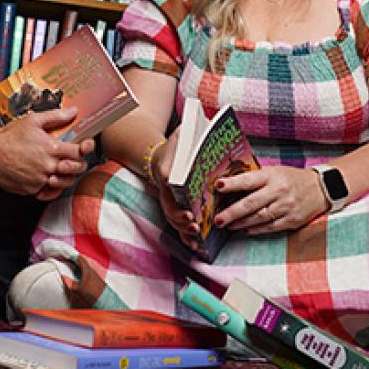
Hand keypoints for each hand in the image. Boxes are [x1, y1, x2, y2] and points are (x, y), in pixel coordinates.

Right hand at [0, 107, 93, 200]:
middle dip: (79, 164)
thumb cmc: (9, 137)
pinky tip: (51, 181)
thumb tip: (73, 111)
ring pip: (65, 183)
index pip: (78, 152)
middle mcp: (47, 165)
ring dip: (67, 177)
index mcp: (51, 148)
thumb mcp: (33, 121)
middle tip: (76, 160)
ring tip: (63, 170)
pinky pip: (49, 192)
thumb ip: (56, 116)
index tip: (83, 147)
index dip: (84, 149)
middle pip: (75, 169)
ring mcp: (40, 179)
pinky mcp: (32, 189)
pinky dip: (52, 188)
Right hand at [145, 132, 200, 251]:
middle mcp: (164, 187)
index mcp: (166, 168)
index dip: (174, 188)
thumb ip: (190, 130)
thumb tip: (207, 123)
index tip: (183, 195)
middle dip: (180, 215)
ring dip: (183, 228)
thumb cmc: (177, 144)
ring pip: (172, 218)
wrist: (161, 156)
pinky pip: (178, 225)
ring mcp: (167, 200)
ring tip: (196, 233)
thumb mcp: (182, 133)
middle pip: (168, 205)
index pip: (167, 179)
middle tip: (193, 221)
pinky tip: (196, 245)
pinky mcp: (173, 208)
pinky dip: (185, 236)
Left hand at [213, 166, 328, 234]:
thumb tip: (229, 187)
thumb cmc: (292, 179)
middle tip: (217, 219)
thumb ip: (256, 179)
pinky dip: (256, 229)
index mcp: (272, 176)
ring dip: (241, 223)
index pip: (248, 180)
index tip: (218, 186)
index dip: (232, 183)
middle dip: (231, 213)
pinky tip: (245, 230)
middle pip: (250, 204)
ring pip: (258, 218)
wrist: (321, 188)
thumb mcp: (275, 172)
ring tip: (228, 225)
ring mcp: (286, 207)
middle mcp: (279, 191)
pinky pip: (269, 227)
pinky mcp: (292, 220)